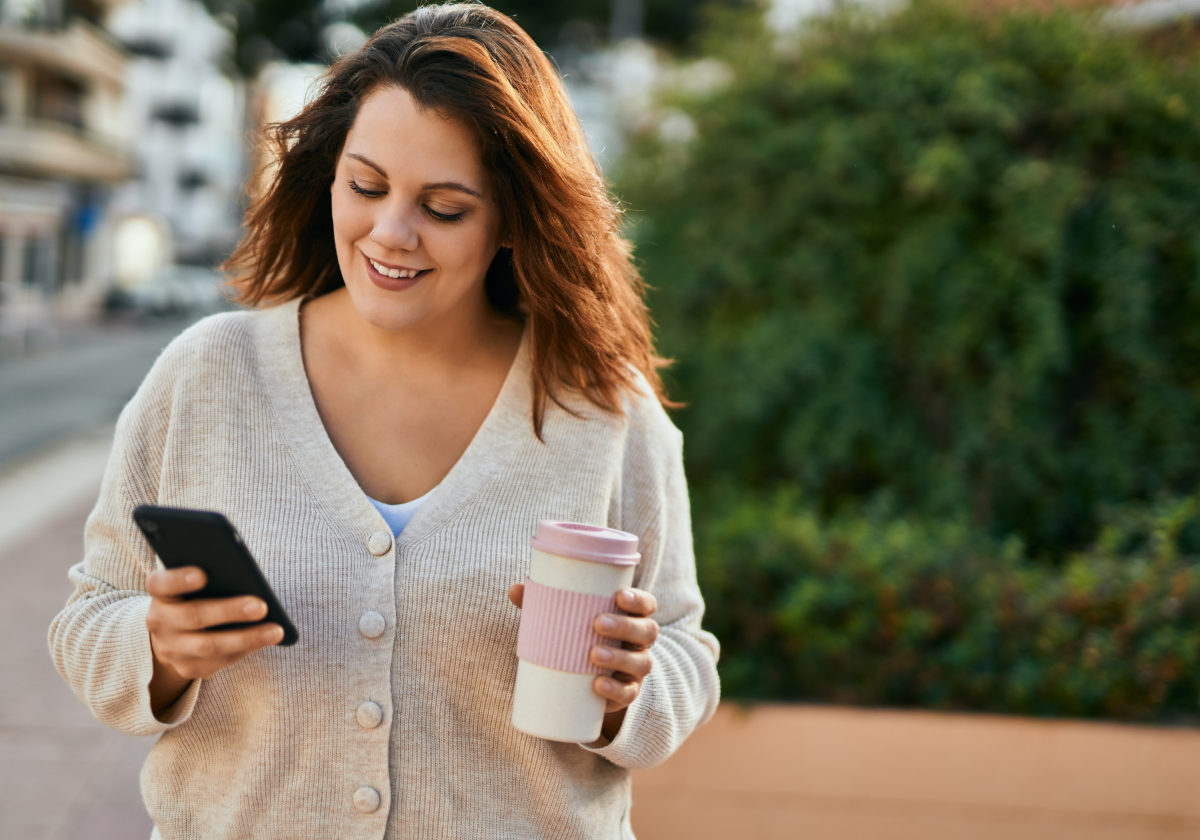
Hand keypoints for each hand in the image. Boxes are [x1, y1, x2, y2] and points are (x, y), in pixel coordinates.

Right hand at [145, 567, 282, 713]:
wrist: (175, 633)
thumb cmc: (196, 596)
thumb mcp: (194, 584)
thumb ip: (211, 576)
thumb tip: (246, 576)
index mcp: (161, 594)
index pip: (160, 584)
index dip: (179, 579)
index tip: (202, 574)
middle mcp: (159, 622)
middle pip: (194, 616)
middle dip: (230, 611)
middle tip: (262, 606)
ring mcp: (171, 649)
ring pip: (209, 646)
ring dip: (246, 638)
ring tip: (275, 631)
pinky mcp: (186, 668)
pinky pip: (219, 662)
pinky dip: (245, 650)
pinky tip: (265, 641)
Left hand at [507, 584, 658, 741]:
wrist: (586, 681)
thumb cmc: (578, 637)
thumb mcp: (566, 620)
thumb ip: (544, 603)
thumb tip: (515, 589)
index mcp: (631, 617)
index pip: (646, 604)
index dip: (638, 599)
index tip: (619, 596)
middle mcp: (640, 641)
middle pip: (646, 631)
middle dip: (625, 626)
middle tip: (598, 623)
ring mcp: (636, 668)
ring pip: (641, 662)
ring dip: (619, 657)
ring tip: (594, 654)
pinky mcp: (628, 692)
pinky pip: (628, 693)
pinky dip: (615, 690)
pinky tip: (598, 685)